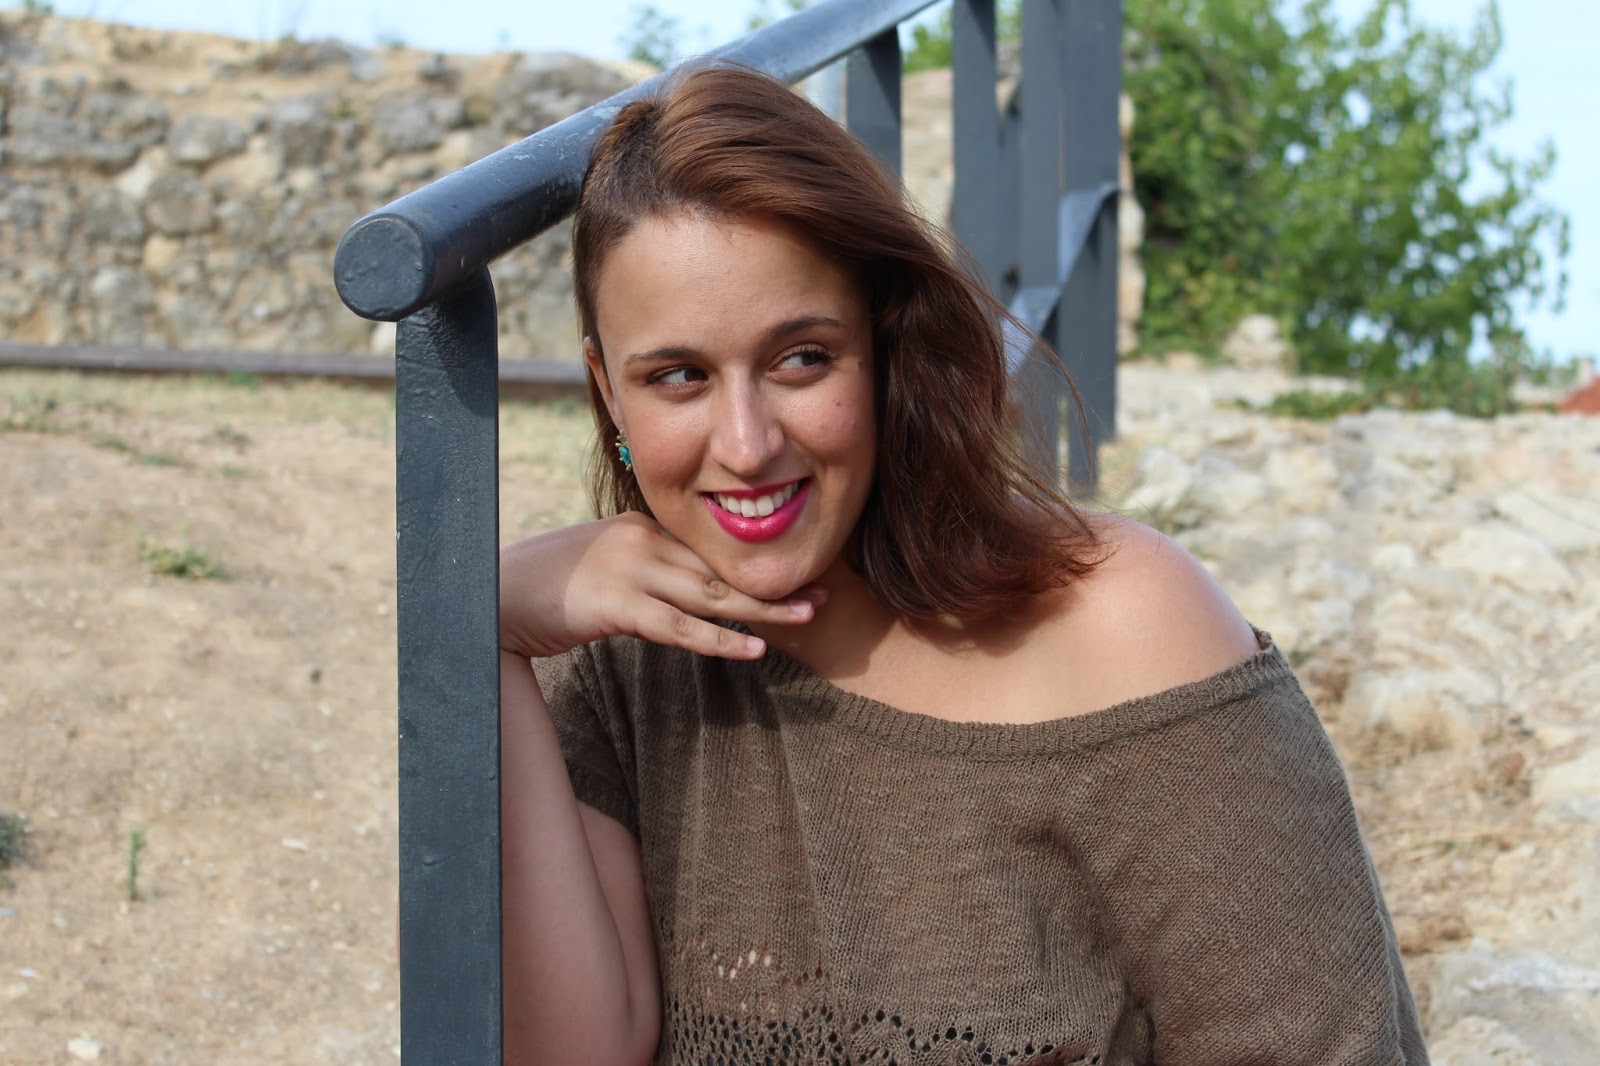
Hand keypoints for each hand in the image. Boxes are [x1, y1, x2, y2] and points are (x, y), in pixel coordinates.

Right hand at [499, 512, 823, 660]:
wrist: (489, 593)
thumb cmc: (546, 586)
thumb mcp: (603, 566)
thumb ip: (646, 574)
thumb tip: (682, 598)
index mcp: (644, 526)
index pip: (710, 549)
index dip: (754, 567)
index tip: (798, 574)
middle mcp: (643, 540)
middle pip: (721, 567)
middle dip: (772, 584)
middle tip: (822, 593)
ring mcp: (630, 570)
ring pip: (711, 595)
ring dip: (762, 609)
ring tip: (806, 617)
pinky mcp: (615, 605)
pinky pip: (679, 628)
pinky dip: (719, 639)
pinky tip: (753, 649)